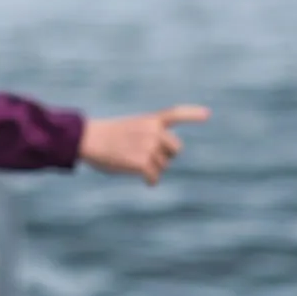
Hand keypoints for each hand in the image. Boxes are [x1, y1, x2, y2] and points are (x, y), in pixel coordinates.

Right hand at [77, 104, 210, 185]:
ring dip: (153, 168)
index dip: (193, 114)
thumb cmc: (105, 136)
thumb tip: (160, 161)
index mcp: (150, 120)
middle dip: (166, 155)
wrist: (88, 139)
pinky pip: (154, 177)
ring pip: (164, 165)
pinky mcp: (143, 162)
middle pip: (175, 149)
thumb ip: (148, 138)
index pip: (176, 114)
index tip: (208, 114)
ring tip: (134, 163)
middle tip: (148, 157)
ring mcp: (150, 146)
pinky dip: (151, 181)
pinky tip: (146, 181)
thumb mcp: (130, 129)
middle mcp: (154, 131)